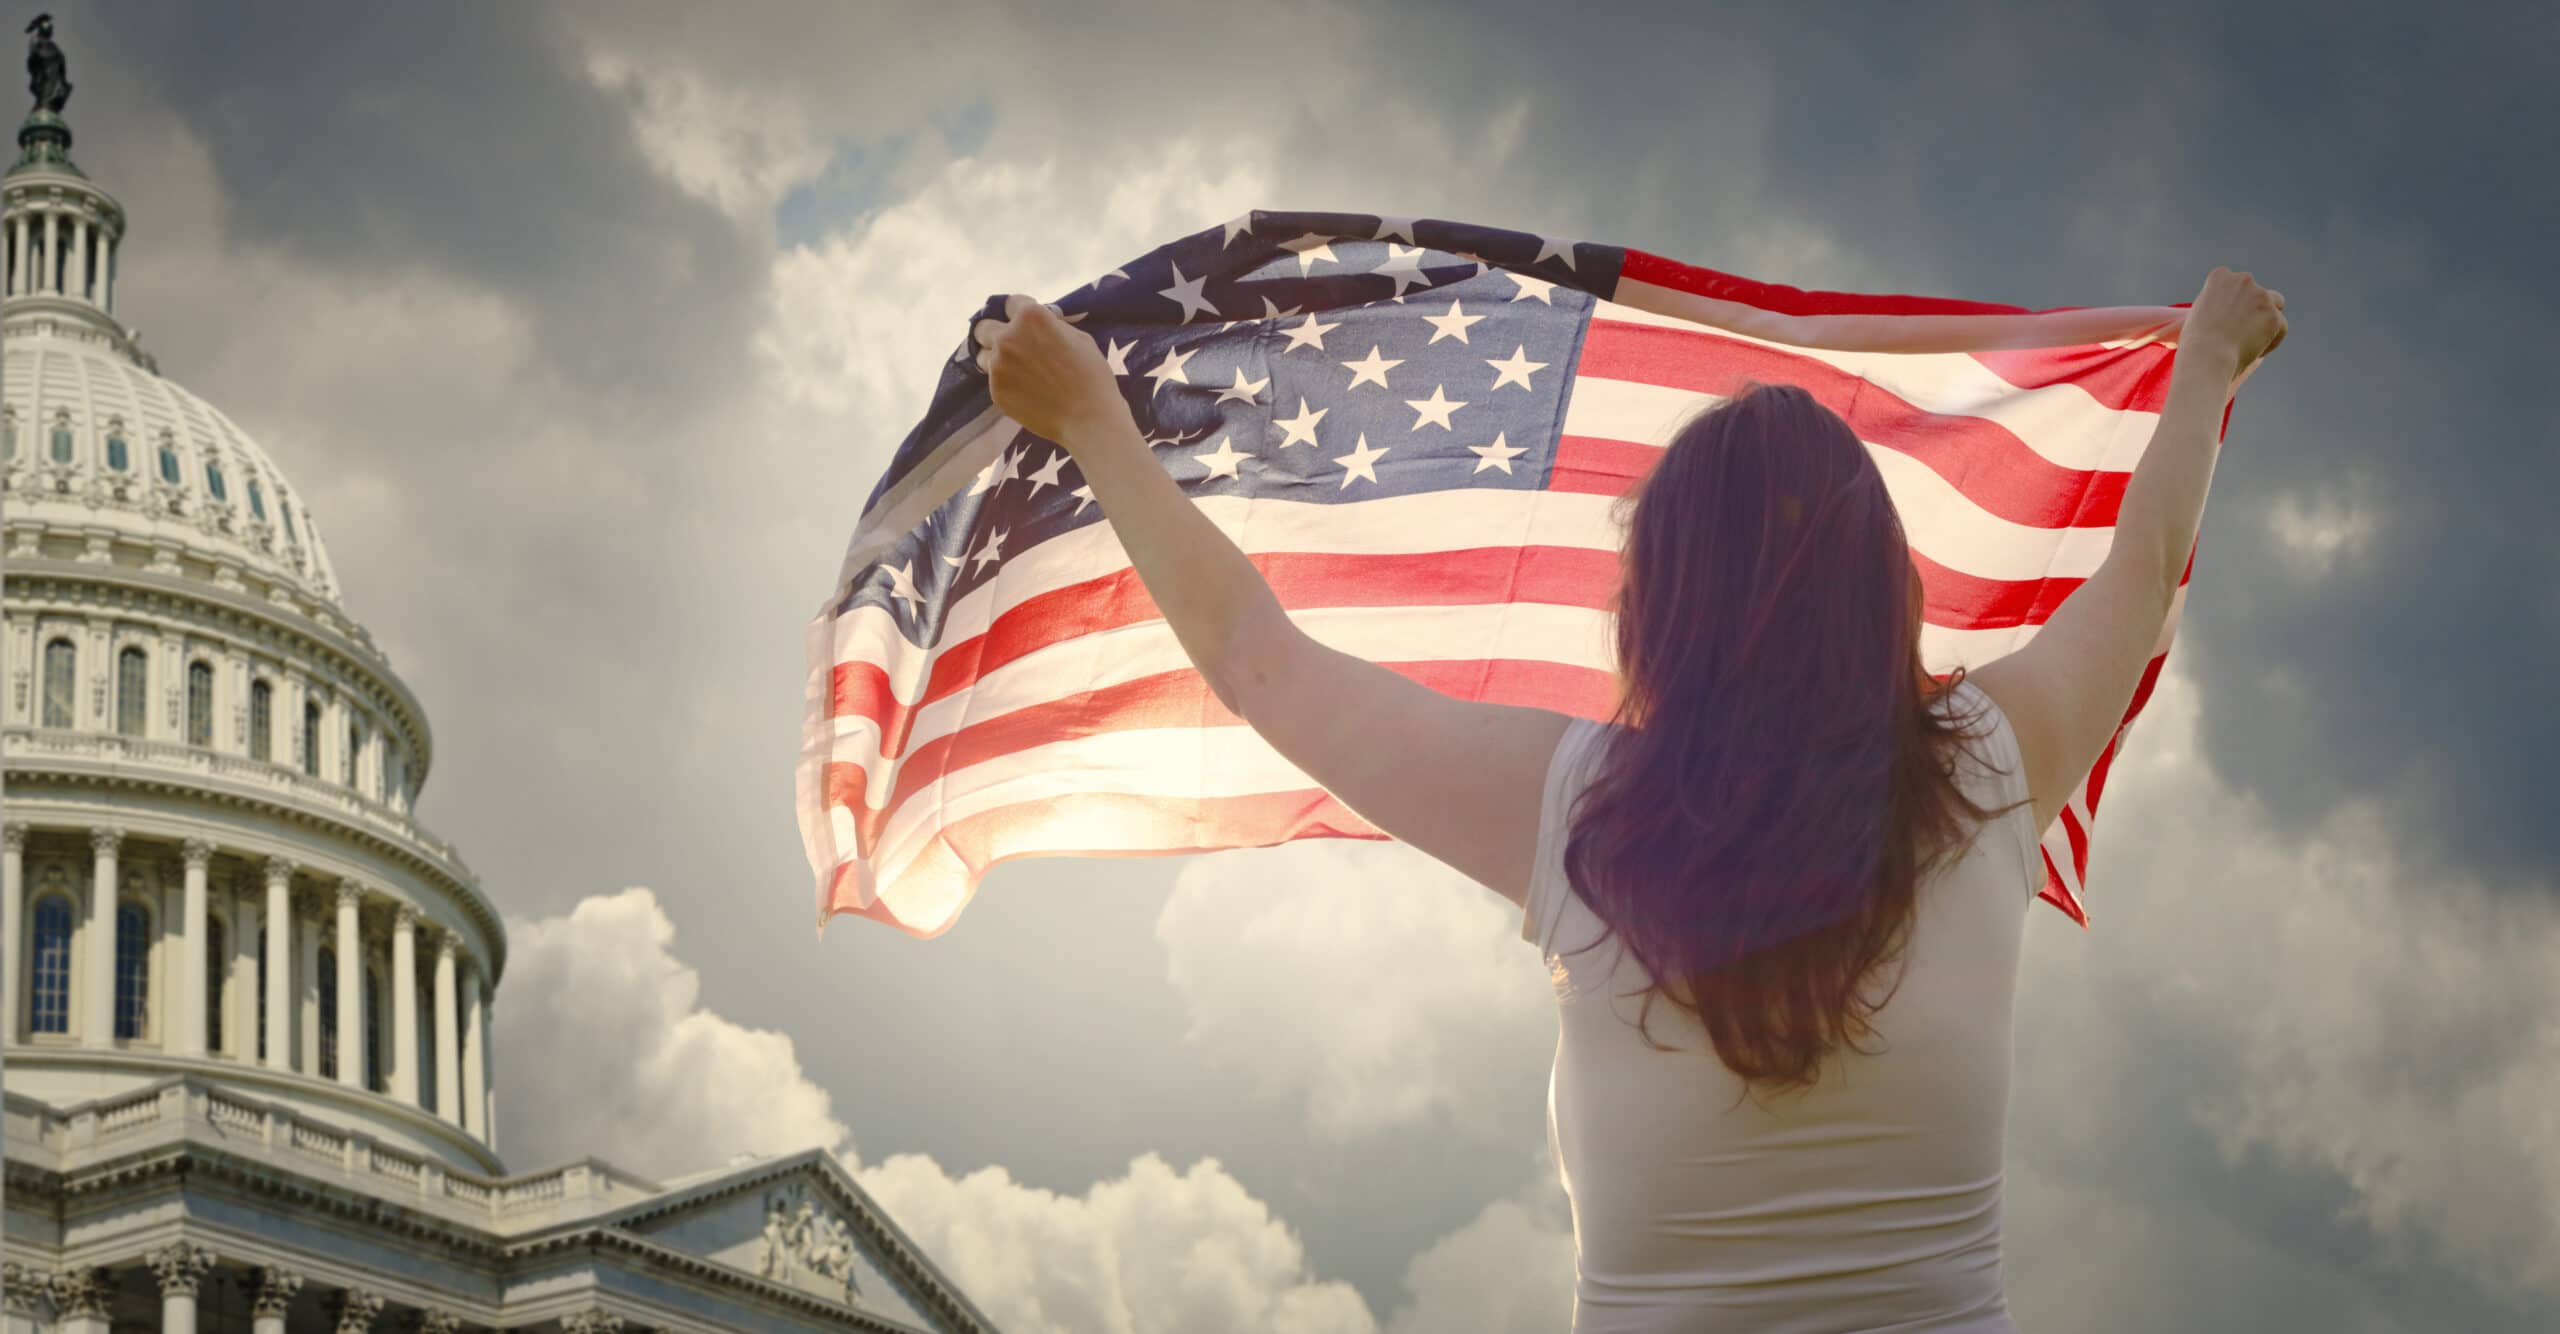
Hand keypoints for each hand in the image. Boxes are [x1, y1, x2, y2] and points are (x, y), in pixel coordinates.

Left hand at [972, 295, 1130, 450]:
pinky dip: (1007, 384)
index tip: (1026, 324)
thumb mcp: (1078, 337)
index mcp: (1030, 317)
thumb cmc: (1091, 375)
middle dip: (995, 332)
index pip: (1011, 303)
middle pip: (983, 328)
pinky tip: (1026, 392)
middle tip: (1011, 346)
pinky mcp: (995, 391)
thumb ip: (1052, 325)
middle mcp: (1007, 337)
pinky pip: (994, 381)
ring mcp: (997, 365)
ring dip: (996, 359)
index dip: (1020, 312)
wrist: (1088, 417)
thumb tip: (1042, 324)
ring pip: (983, 356)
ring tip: (1017, 372)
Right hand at [2182, 266, 2286, 369]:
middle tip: (2243, 331)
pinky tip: (2256, 352)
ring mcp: (2261, 296)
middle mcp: (2243, 280)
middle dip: (2254, 308)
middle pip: (2258, 292)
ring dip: (2269, 318)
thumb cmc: (2196, 342)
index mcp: (2220, 277)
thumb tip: (2236, 312)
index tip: (2229, 317)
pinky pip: (2281, 327)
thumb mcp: (2199, 313)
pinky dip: (2272, 339)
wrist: (2207, 356)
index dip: (2235, 300)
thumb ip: (2218, 304)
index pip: (2237, 282)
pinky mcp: (2274, 316)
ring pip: (2276, 304)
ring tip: (2253, 340)